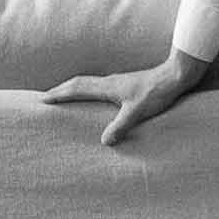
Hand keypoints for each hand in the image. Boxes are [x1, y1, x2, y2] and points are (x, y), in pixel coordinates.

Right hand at [41, 50, 206, 146]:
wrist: (175, 76)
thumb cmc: (157, 92)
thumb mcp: (138, 112)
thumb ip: (121, 126)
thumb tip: (104, 142)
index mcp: (107, 87)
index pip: (76, 89)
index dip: (59, 94)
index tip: (42, 99)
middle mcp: (109, 82)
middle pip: (78, 83)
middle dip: (60, 90)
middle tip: (45, 97)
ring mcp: (117, 82)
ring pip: (87, 83)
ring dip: (72, 89)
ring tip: (62, 97)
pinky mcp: (125, 85)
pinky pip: (98, 87)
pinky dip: (87, 91)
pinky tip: (92, 99)